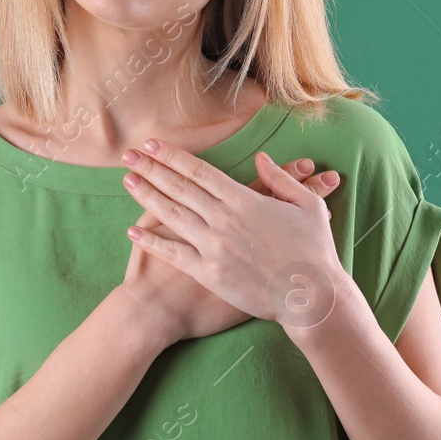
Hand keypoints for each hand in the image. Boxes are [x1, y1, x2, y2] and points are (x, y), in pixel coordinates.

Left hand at [121, 158, 343, 347]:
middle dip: (151, 168)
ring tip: (127, 180)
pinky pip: (174, 254)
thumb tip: (261, 159)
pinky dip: (151, 242)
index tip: (153, 144)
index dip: (173, 156)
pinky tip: (132, 230)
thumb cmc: (313, 251)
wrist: (310, 295)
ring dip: (146, 195)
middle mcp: (224, 219)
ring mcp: (214, 246)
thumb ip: (280, 180)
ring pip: (172, 215)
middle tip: (128, 155)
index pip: (200, 172)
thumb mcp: (307, 206)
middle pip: (179, 187)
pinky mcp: (209, 273)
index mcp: (245, 200)